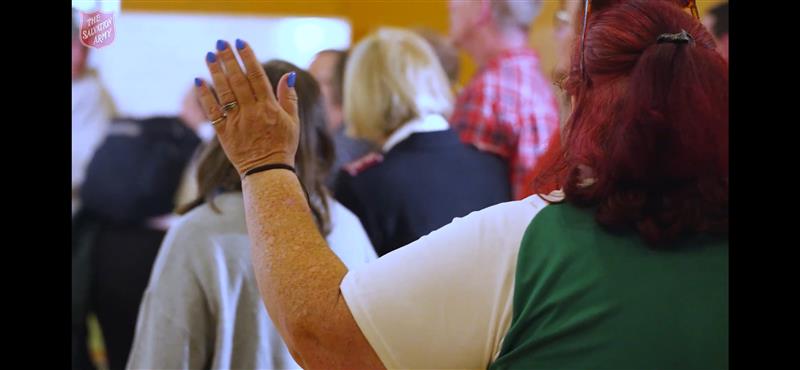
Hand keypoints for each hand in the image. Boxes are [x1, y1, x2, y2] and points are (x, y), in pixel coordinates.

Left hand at [195, 39, 299, 174]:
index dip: (248, 57)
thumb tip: (289, 76)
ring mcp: (237, 122)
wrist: (268, 171)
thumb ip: (289, 98)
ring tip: (210, 55)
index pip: (256, 76)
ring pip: (224, 92)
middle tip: (221, 43)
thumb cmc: (283, 146)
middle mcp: (252, 112)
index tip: (241, 42)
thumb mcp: (293, 121)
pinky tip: (199, 81)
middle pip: (238, 80)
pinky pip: (212, 112)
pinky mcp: (224, 133)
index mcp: (269, 107)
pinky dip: (205, 96)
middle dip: (229, 59)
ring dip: (216, 72)